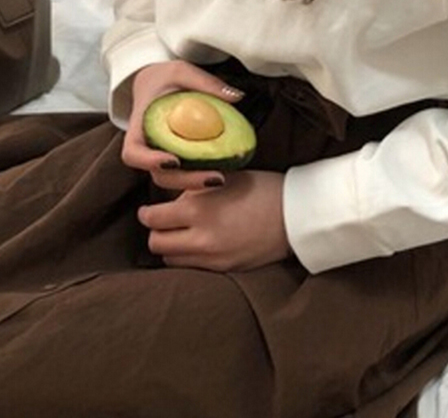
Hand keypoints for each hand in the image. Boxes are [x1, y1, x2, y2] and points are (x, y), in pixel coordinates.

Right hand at [122, 60, 245, 190]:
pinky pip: (187, 172)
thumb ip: (206, 82)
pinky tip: (225, 172)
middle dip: (186, 181)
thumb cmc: (165, 78)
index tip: (174, 161)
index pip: (133, 153)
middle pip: (158, 175)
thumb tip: (236, 97)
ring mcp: (162, 156)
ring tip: (223, 178)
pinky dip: (201, 176)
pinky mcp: (178, 158)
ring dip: (196, 184)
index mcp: (139, 128)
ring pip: (173, 180)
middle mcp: (148, 147)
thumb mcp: (182, 71)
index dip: (149, 161)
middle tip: (216, 178)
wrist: (157, 84)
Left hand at [137, 170, 289, 271]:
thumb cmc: (265, 188)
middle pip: (156, 243)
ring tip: (184, 234)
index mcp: (199, 207)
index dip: (149, 212)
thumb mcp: (226, 177)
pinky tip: (202, 244)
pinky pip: (192, 268)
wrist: (299, 214)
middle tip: (166, 222)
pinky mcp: (225, 269)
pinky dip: (191, 258)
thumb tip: (168, 192)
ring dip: (173, 247)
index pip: (152, 218)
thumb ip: (194, 187)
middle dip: (158, 231)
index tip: (152, 208)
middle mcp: (201, 236)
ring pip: (171, 260)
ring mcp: (213, 257)